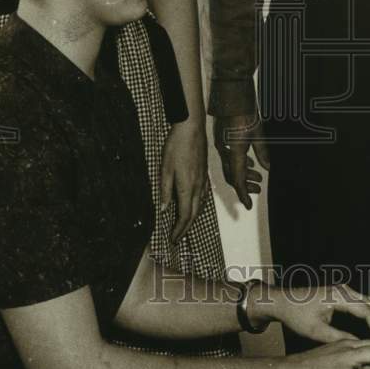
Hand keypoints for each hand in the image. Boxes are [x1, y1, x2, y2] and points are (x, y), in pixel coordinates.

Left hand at [160, 119, 207, 242]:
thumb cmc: (177, 146)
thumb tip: (164, 208)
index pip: (185, 215)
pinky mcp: (205, 174)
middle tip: (177, 236)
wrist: (191, 129)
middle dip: (185, 228)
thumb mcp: (165, 168)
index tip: (173, 238)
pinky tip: (195, 205)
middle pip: (194, 214)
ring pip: (200, 206)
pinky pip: (204, 196)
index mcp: (187, 187)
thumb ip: (166, 190)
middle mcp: (198, 186)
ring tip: (184, 225)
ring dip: (192, 218)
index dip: (179, 229)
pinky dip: (198, 207)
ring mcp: (203, 180)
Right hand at [213, 113, 269, 209]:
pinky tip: (249, 162)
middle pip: (233, 175)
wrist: (233, 95)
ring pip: (231, 166)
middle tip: (257, 189)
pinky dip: (239, 163)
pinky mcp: (222, 138)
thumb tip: (268, 168)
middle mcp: (225, 150)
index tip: (248, 204)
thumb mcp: (259, 134)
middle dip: (245, 185)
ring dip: (244, 174)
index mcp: (234, 151)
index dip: (243, 194)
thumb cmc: (245, 111)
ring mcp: (222, 144)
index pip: (238, 179)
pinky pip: (229, 157)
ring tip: (257, 177)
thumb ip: (263, 153)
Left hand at [262, 283, 369, 344]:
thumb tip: (359, 347)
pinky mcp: (340, 293)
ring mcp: (342, 290)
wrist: (282, 301)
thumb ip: (339, 338)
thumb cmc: (296, 316)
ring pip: (368, 302)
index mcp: (338, 296)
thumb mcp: (317, 331)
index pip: (366, 311)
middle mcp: (343, 290)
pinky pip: (361, 302)